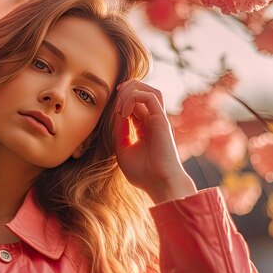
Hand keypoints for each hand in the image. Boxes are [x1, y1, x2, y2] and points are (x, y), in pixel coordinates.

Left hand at [113, 79, 196, 203]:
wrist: (159, 184)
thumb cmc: (143, 173)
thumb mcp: (123, 149)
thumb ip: (120, 131)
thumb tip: (116, 114)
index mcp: (145, 127)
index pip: (134, 103)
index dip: (121, 101)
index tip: (112, 111)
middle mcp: (154, 120)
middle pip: (143, 91)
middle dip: (126, 89)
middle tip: (115, 98)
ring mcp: (158, 119)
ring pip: (148, 90)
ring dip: (131, 90)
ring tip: (120, 104)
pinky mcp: (161, 119)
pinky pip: (149, 97)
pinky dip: (133, 98)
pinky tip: (124, 113)